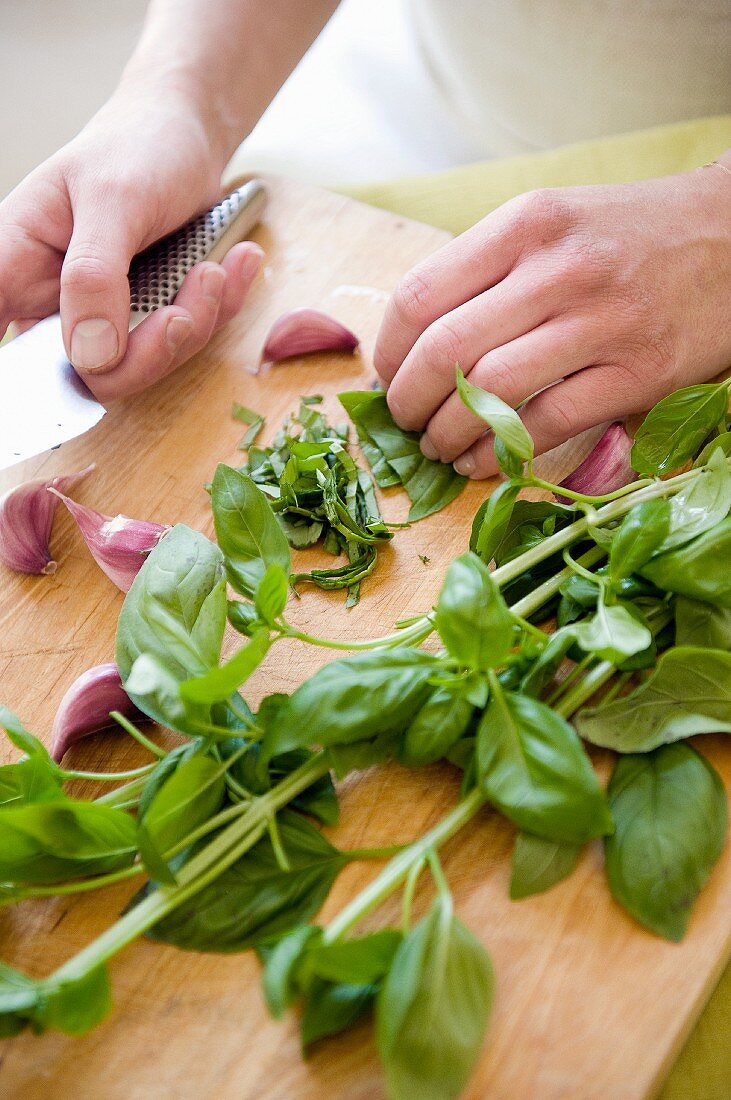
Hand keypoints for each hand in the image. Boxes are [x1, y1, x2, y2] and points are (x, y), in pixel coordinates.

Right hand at [0, 79, 261, 401]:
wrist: (188, 131)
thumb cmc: (137, 145)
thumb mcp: (114, 200)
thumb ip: (94, 277)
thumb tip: (90, 355)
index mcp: (15, 266)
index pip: (1, 337)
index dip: (26, 379)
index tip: (83, 370)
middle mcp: (51, 300)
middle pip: (84, 374)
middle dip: (150, 351)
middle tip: (189, 305)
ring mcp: (100, 314)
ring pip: (139, 366)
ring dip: (194, 324)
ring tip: (218, 268)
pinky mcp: (145, 318)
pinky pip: (180, 344)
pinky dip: (216, 310)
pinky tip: (236, 265)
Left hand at [374, 168, 730, 477]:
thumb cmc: (628, 236)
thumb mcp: (552, 222)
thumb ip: (486, 271)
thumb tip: (412, 343)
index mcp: (526, 224)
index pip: (421, 295)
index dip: (388, 351)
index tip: (387, 377)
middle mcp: (559, 268)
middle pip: (445, 351)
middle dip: (408, 402)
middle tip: (406, 423)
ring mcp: (602, 322)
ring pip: (490, 394)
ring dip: (448, 435)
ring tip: (440, 447)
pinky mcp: (638, 373)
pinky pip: (547, 426)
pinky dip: (501, 454)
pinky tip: (483, 462)